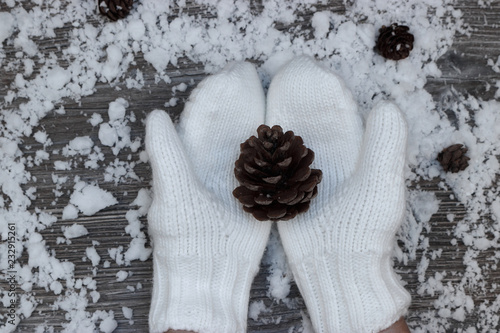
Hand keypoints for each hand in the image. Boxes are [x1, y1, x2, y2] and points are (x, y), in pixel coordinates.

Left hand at [146, 62, 271, 332]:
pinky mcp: (260, 200)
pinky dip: (280, 160)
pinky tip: (293, 143)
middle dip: (246, 110)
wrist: (210, 277)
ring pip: (253, 152)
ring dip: (266, 134)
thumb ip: (166, 155)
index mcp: (190, 164)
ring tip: (284, 106)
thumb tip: (156, 115)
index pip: (203, 124)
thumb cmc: (184, 236)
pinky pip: (270, 175)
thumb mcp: (172, 192)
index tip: (234, 76)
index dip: (216, 101)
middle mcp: (214, 171)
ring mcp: (240, 185)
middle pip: (231, 133)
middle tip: (266, 86)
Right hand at [267, 56, 410, 331]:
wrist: (338, 268)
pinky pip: (271, 167)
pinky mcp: (283, 193)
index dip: (321, 90)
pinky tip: (247, 137)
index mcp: (353, 153)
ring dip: (273, 122)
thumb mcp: (382, 185)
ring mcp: (302, 177)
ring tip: (257, 95)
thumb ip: (385, 145)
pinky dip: (260, 152)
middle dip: (293, 98)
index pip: (336, 112)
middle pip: (308, 121)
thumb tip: (384, 104)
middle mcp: (327, 161)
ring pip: (286, 142)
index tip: (303, 68)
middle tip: (275, 72)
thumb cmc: (364, 229)